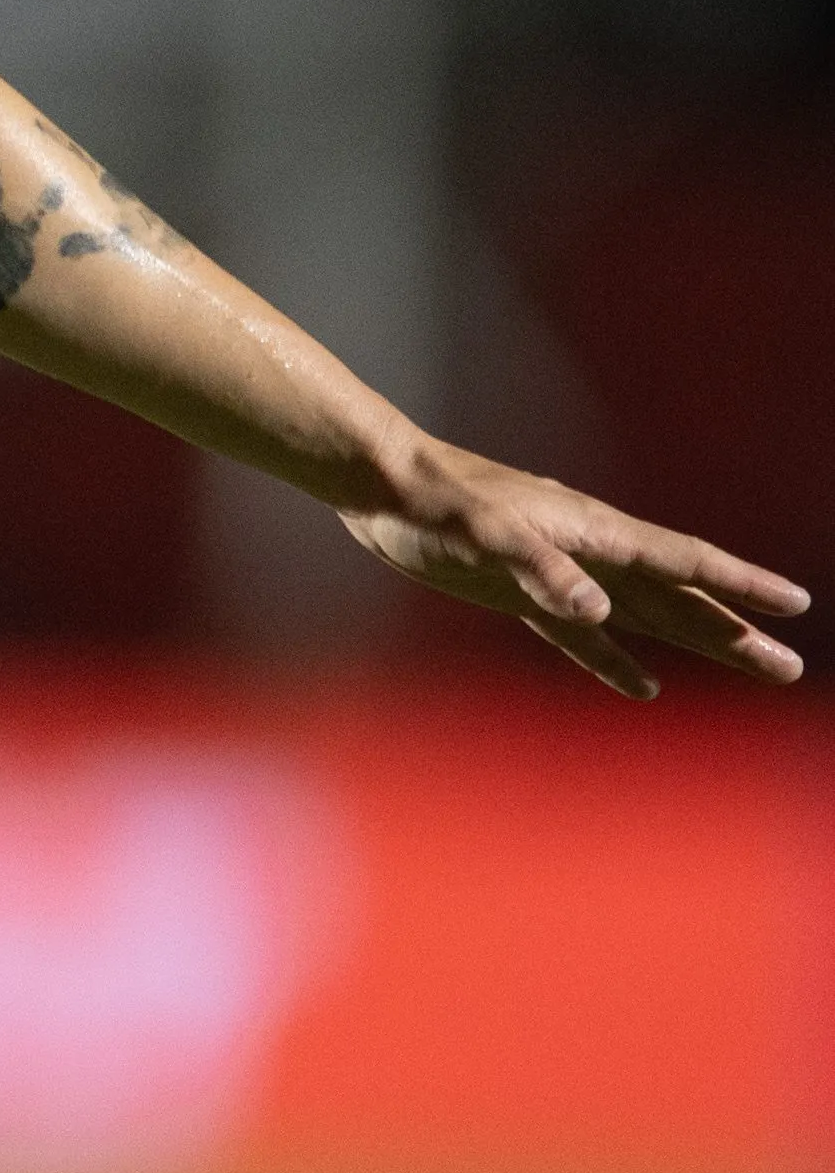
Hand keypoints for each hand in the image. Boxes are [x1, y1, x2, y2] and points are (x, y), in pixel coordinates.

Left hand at [339, 441, 808, 697]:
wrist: (380, 486)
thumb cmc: (432, 501)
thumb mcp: (483, 533)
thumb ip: (540, 568)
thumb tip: (598, 610)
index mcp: (594, 532)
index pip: (682, 561)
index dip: (738, 583)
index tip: (794, 602)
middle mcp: (589, 552)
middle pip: (677, 597)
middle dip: (734, 630)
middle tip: (788, 668)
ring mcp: (558, 574)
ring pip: (643, 615)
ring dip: (693, 643)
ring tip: (752, 665)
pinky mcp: (519, 593)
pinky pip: (579, 633)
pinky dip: (611, 659)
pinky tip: (640, 686)